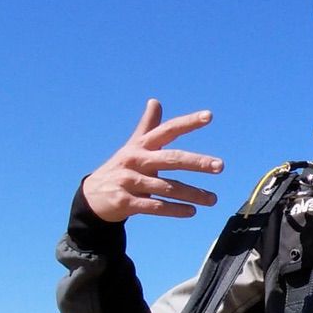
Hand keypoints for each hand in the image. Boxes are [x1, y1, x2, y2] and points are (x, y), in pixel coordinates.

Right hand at [81, 99, 223, 222]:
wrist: (92, 197)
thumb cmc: (120, 168)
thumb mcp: (133, 147)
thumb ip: (147, 126)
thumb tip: (155, 101)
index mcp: (140, 145)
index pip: (167, 130)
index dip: (187, 122)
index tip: (209, 115)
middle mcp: (135, 160)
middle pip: (171, 159)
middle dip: (197, 162)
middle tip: (220, 166)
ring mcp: (129, 181)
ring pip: (167, 187)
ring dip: (192, 194)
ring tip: (213, 199)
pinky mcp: (125, 201)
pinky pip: (155, 206)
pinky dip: (174, 210)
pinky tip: (192, 211)